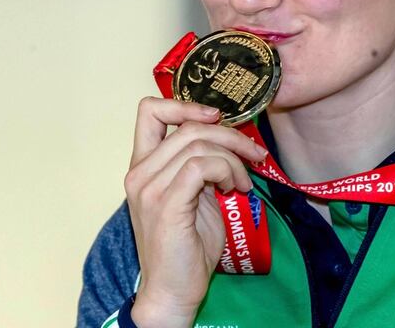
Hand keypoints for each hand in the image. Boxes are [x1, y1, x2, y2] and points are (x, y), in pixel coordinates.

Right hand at [124, 96, 267, 327]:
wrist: (173, 290)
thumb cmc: (186, 246)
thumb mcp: (194, 195)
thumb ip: (201, 166)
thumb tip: (231, 141)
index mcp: (142, 166)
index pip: (149, 111)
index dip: (185, 105)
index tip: (216, 119)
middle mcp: (140, 173)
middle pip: (188, 126)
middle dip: (230, 135)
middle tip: (254, 154)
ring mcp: (149, 188)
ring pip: (198, 144)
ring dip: (233, 158)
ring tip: (242, 182)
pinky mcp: (167, 204)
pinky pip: (201, 166)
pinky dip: (226, 171)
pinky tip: (233, 189)